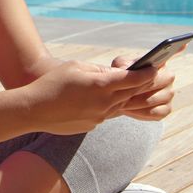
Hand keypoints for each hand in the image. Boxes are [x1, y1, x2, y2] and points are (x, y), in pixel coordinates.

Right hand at [26, 59, 157, 134]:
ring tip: (135, 86)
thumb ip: (99, 69)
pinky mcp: (92, 125)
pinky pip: (107, 113)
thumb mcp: (77, 67)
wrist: (34, 110)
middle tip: (157, 77)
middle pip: (132, 93)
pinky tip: (107, 99)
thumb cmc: (53, 83)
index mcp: (101, 85)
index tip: (157, 68)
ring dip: (129, 96)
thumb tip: (115, 73)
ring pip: (121, 104)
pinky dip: (111, 105)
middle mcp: (104, 103)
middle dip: (145, 85)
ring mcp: (99, 117)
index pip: (134, 79)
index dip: (148, 73)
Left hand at [106, 45, 183, 120]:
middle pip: (162, 80)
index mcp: (159, 63)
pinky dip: (143, 112)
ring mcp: (169, 94)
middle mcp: (168, 77)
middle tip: (127, 91)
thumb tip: (128, 68)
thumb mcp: (118, 68)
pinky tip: (131, 111)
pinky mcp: (166, 109)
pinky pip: (158, 112)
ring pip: (158, 98)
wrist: (120, 97)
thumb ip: (122, 65)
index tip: (184, 43)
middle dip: (144, 86)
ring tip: (124, 103)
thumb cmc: (122, 78)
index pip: (173, 53)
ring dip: (140, 102)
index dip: (179, 48)